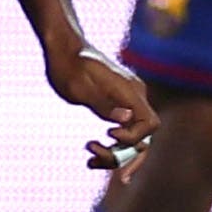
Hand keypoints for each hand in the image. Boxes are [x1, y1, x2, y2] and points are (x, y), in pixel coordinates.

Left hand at [45, 36, 156, 177]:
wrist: (62, 48)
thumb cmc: (67, 66)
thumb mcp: (78, 87)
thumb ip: (102, 103)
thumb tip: (126, 117)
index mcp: (129, 91)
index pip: (149, 123)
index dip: (132, 137)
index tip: (108, 135)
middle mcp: (134, 96)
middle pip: (143, 137)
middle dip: (124, 156)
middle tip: (94, 163)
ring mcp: (128, 101)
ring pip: (133, 138)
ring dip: (115, 155)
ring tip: (90, 162)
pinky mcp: (119, 104)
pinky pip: (124, 130)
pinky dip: (111, 146)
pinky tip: (91, 156)